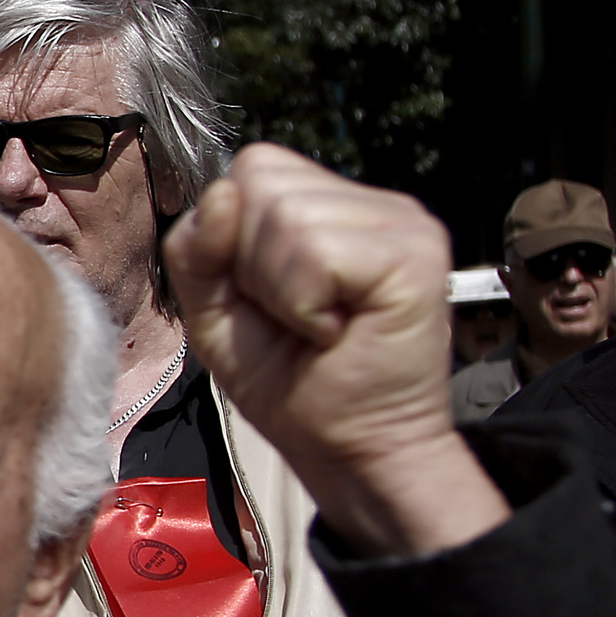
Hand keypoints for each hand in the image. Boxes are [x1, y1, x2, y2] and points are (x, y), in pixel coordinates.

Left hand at [162, 144, 508, 558]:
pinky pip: (319, 252)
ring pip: (288, 214)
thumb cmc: (288, 382)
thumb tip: (221, 193)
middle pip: (263, 180)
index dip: (231, 235)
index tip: (263, 296)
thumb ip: (196, 249)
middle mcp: (373, 203)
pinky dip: (306, 305)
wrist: (348, 448)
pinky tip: (336, 331)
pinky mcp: (418, 253)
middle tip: (295, 316)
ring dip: (281, 290)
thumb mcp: (214, 310)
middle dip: (251, 262)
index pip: (254, 168)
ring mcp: (404, 222)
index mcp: (330, 204)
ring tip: (316, 326)